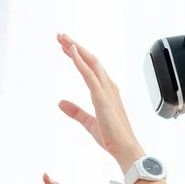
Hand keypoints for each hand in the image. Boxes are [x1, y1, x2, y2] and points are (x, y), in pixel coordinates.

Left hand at [56, 33, 144, 171]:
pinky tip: (72, 52)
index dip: (77, 56)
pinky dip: (80, 62)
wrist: (125, 148)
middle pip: (91, 60)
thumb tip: (60, 103)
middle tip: (60, 35)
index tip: (65, 47)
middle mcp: (108, 87)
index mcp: (106, 92)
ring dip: (76, 48)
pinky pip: (89, 75)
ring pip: (90, 63)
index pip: (91, 68)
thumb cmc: (112, 137)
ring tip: (62, 38)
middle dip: (75, 46)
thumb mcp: (88, 122)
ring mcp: (106, 91)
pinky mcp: (102, 98)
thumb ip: (75, 111)